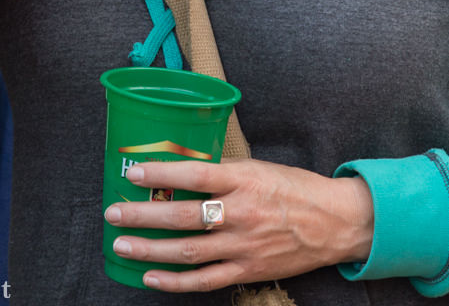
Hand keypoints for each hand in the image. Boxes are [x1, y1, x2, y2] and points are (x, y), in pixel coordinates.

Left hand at [104, 158, 373, 292]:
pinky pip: (205, 280)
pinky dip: (175, 282)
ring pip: (188, 251)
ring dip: (150, 250)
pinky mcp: (248, 270)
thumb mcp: (257, 167)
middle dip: (143, 215)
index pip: (194, 174)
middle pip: (183, 215)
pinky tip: (151, 278)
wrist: (334, 221)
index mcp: (243, 179)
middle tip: (114, 213)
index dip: (161, 172)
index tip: (133, 172)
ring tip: (122, 245)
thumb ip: (222, 172)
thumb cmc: (292, 187)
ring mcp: (244, 246)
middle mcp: (241, 213)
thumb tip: (179, 169)